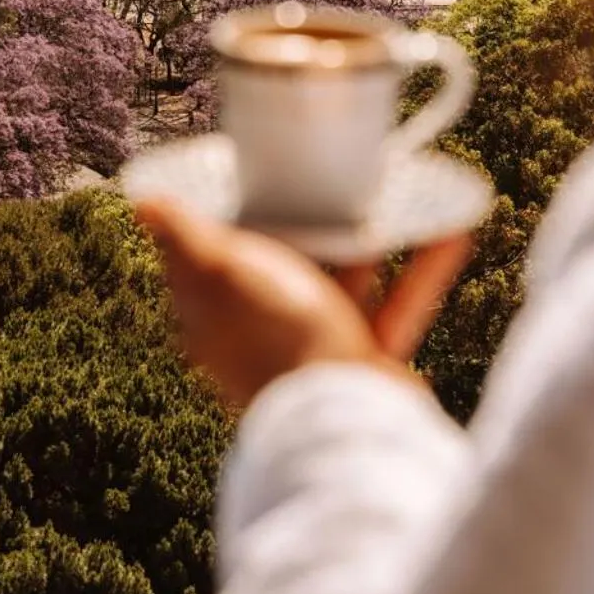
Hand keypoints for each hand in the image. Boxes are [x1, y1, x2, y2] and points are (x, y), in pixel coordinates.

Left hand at [138, 198, 470, 408]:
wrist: (347, 421)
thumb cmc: (281, 341)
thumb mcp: (226, 275)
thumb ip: (188, 239)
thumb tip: (141, 199)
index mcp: (217, 318)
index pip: (213, 258)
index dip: (231, 215)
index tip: (256, 173)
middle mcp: (262, 338)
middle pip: (285, 266)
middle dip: (315, 222)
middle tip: (338, 175)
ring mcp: (315, 352)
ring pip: (345, 282)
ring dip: (374, 239)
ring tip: (397, 192)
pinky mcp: (365, 364)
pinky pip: (396, 305)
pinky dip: (422, 270)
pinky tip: (452, 231)